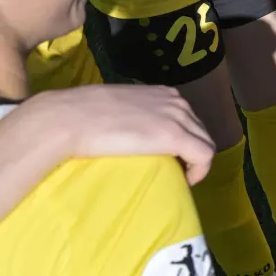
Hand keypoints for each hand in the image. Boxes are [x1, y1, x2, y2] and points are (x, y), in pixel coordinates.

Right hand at [23, 85, 214, 184]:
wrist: (69, 119)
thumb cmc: (82, 114)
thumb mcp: (118, 106)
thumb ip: (134, 114)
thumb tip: (130, 129)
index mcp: (164, 93)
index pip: (188, 118)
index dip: (184, 140)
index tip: (171, 157)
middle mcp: (177, 102)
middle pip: (200, 131)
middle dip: (191, 151)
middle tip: (174, 170)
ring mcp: (178, 118)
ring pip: (205, 143)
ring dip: (194, 162)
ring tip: (176, 177)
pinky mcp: (175, 137)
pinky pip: (205, 156)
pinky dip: (200, 171)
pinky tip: (185, 181)